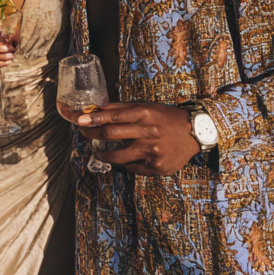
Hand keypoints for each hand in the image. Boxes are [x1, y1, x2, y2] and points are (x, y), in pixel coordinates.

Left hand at [72, 102, 199, 175]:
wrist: (194, 132)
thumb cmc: (166, 117)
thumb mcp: (146, 107)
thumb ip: (123, 108)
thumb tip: (98, 109)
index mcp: (144, 113)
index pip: (112, 116)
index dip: (93, 119)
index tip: (79, 120)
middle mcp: (147, 132)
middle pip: (111, 134)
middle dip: (93, 134)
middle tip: (84, 134)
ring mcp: (152, 151)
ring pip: (118, 155)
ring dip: (103, 153)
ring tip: (97, 151)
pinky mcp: (156, 167)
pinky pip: (132, 167)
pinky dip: (122, 164)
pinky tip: (119, 160)